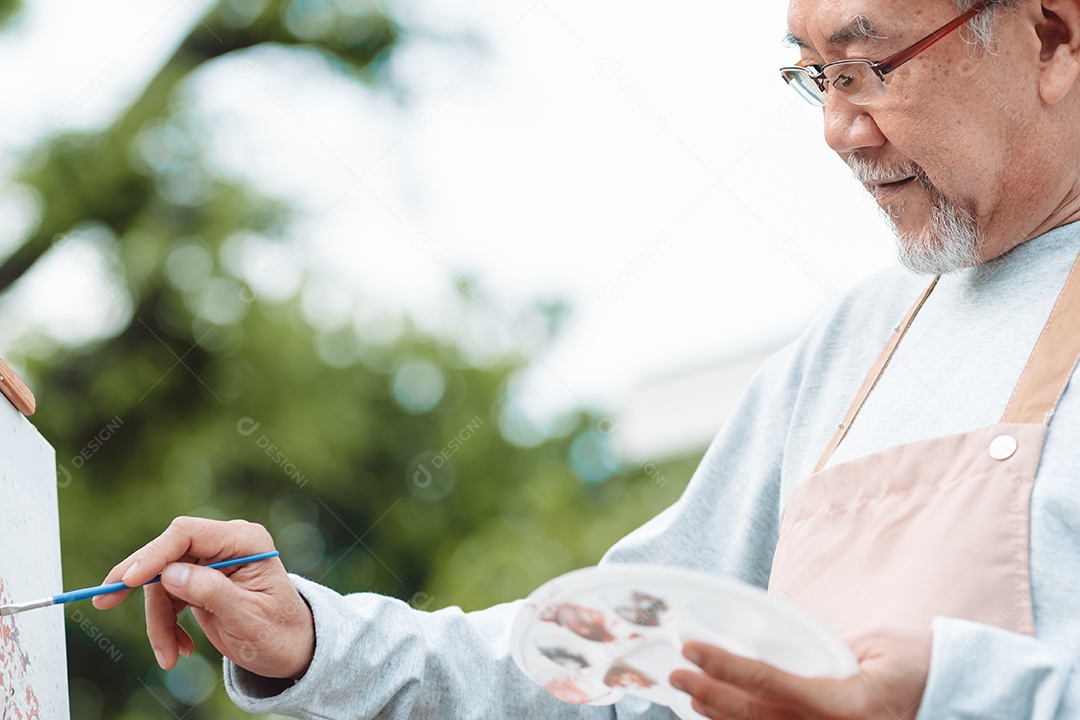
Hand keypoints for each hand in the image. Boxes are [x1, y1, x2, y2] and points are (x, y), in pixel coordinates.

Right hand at [93, 516, 314, 679]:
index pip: (188, 533)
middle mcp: (226, 544)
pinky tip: (180, 650)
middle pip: (167, 554)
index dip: (155, 553)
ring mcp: (211, 563)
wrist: (291, 650)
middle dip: (139, 584)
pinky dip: (165, 626)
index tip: (129, 580)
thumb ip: (212, 593)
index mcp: (245, 541)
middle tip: (104, 601)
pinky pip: (167, 598)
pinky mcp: (199, 582)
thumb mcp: (248, 618)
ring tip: (169, 656)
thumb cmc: (278, 633)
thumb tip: (171, 573)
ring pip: (162, 582)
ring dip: (157, 621)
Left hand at [668, 628, 931, 719]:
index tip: (692, 649)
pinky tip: (723, 718)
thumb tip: (769, 648)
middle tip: (676, 674)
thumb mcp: (871, 645)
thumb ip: (819, 651)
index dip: (724, 667)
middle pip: (755, 717)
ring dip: (720, 718)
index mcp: (845, 704)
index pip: (768, 684)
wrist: (957, 698)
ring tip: (691, 696)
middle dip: (708, 696)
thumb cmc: (917, 664)